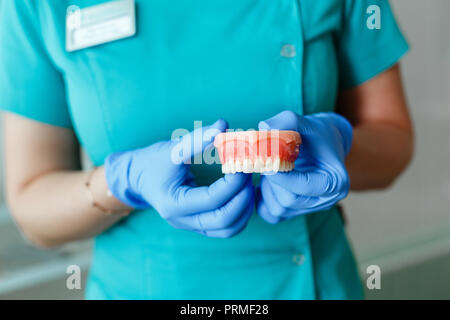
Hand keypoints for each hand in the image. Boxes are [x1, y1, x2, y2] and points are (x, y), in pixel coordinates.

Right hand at [105, 120, 253, 237]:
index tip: (242, 163)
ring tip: (247, 183)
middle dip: (243, 197)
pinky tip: (243, 193)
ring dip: (245, 208)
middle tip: (249, 173)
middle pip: (224, 221)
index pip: (212, 199)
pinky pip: (225, 228)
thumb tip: (223, 126)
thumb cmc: (153, 162)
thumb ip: (197, 139)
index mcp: (173, 204)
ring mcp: (191, 226)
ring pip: (228, 229)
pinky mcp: (199, 225)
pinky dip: (240, 213)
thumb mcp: (173, 149)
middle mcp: (182, 220)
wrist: (137, 178)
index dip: (233, 182)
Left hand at [256, 111, 351, 223]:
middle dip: (272, 180)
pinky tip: (265, 181)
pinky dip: (262, 199)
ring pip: (278, 209)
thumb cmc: (316, 134)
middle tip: (264, 161)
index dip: (281, 174)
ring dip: (266, 188)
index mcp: (336, 183)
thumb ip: (287, 122)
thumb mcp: (306, 122)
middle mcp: (326, 201)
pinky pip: (270, 214)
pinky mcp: (294, 213)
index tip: (266, 160)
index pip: (303, 186)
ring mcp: (310, 210)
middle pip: (288, 200)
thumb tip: (264, 127)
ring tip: (269, 168)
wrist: (323, 144)